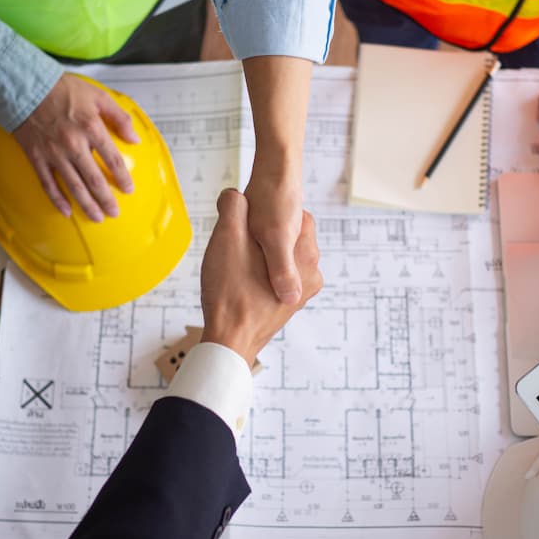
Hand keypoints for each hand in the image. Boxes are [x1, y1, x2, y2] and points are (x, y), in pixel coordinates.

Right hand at [13, 73, 139, 221]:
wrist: (24, 86)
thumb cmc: (61, 89)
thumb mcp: (97, 95)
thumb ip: (119, 117)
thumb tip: (134, 139)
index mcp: (91, 128)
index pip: (112, 159)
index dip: (122, 177)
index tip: (128, 189)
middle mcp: (73, 144)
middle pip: (94, 179)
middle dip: (106, 199)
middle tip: (114, 213)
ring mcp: (54, 153)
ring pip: (74, 186)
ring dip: (87, 204)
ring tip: (97, 217)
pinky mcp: (37, 157)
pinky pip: (48, 183)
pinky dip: (57, 199)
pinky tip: (67, 211)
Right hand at [201, 188, 321, 364]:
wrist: (228, 344)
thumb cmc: (230, 295)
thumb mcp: (228, 239)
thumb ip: (234, 208)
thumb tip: (236, 194)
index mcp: (305, 255)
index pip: (298, 215)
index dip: (268, 215)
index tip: (248, 224)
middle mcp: (311, 275)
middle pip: (287, 238)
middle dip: (261, 237)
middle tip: (237, 246)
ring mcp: (300, 293)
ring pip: (279, 258)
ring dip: (257, 256)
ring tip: (236, 266)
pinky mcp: (286, 306)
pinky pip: (274, 277)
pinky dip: (257, 273)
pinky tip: (240, 282)